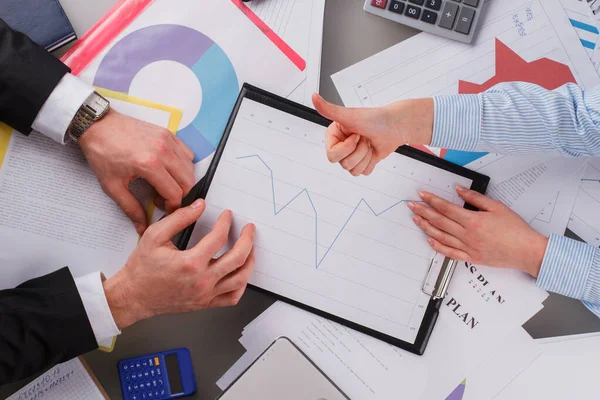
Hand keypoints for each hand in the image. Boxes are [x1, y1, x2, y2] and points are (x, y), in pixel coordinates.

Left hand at [80, 109, 194, 233]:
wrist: (97, 126)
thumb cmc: (102, 152)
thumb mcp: (112, 185)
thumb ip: (130, 208)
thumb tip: (142, 225)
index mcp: (149, 165)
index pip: (175, 193)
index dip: (172, 206)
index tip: (164, 209)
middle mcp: (163, 151)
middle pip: (188, 181)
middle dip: (180, 195)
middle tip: (164, 198)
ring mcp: (167, 140)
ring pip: (190, 167)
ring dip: (182, 180)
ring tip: (165, 184)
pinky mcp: (168, 134)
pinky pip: (187, 153)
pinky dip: (183, 164)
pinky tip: (168, 169)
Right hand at [102, 199, 255, 328]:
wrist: (133, 296)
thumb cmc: (141, 269)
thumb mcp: (155, 236)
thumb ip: (179, 218)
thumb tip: (199, 206)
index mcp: (190, 263)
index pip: (219, 237)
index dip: (226, 223)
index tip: (227, 216)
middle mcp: (201, 281)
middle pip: (238, 258)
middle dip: (248, 239)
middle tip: (249, 229)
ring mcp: (205, 295)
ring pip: (240, 279)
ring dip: (250, 261)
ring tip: (251, 249)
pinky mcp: (205, 303)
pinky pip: (232, 298)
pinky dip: (241, 285)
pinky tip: (241, 273)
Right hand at [312, 93, 433, 175]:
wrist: (395, 126)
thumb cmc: (375, 119)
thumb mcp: (349, 115)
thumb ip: (329, 109)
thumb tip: (314, 97)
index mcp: (334, 136)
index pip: (332, 155)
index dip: (347, 147)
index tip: (356, 135)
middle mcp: (341, 146)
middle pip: (344, 164)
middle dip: (359, 151)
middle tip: (364, 138)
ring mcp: (352, 155)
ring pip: (353, 170)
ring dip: (366, 156)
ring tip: (369, 143)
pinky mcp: (362, 162)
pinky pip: (363, 172)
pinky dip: (371, 162)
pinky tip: (373, 150)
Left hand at [408, 186, 547, 276]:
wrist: (526, 251)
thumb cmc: (515, 229)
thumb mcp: (497, 207)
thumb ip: (475, 198)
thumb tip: (459, 190)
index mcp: (473, 221)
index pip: (446, 208)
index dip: (432, 201)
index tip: (422, 195)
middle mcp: (467, 235)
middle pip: (440, 221)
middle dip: (423, 212)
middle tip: (412, 205)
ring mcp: (468, 248)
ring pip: (441, 237)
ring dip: (426, 227)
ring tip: (416, 220)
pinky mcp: (471, 258)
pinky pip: (450, 253)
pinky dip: (438, 246)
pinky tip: (430, 239)